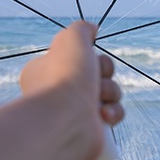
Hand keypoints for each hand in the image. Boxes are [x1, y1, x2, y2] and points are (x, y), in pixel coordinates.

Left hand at [18, 21, 123, 159]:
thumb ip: (81, 29)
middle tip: (97, 77)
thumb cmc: (64, 77)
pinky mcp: (90, 130)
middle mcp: (58, 92)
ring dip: (110, 92)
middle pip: (97, 73)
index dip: (90, 55)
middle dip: (104, 73)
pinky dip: (113, 113)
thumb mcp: (71, 38)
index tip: (88, 55)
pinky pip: (112, 115)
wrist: (66, 120)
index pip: (77, 57)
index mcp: (46, 70)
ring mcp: (74, 112)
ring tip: (100, 99)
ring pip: (108, 93)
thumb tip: (92, 29)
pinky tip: (104, 116)